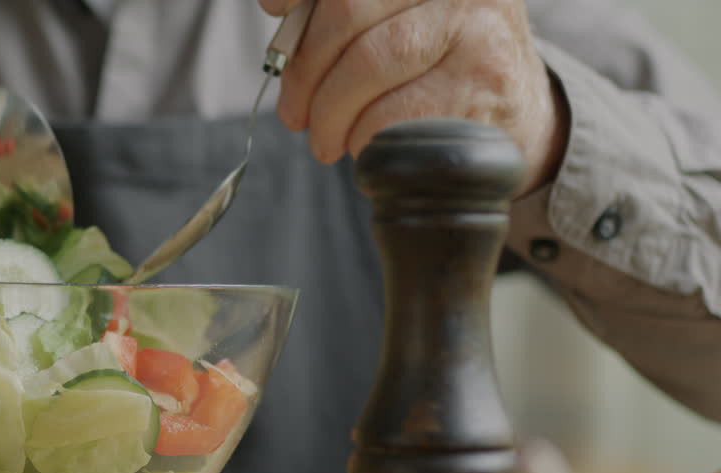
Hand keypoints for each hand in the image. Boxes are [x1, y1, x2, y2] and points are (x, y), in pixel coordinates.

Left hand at [259, 0, 568, 194]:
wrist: (512, 113)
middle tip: (294, 113)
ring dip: (330, 113)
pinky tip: (365, 145)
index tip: (275, 10)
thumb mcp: (393, 23)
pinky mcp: (480, 84)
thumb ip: (341, 12)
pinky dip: (362, 136)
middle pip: (348, 11)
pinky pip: (391, 112)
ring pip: (368, 63)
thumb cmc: (434, 67)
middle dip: (306, 71)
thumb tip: (277, 5)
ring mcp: (476, 29)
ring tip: (326, 139)